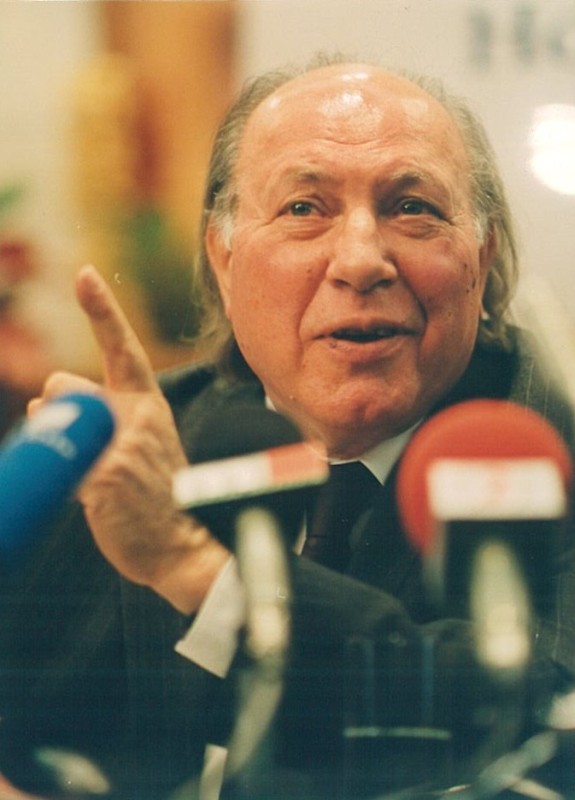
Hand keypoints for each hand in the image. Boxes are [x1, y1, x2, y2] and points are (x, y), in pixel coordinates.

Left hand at [32, 265, 229, 613]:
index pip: (122, 347)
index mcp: (148, 403)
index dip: (102, 309)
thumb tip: (42, 401)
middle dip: (58, 412)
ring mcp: (121, 444)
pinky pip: (57, 462)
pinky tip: (94, 500)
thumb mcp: (141, 444)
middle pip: (60, 385)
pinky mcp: (104, 475)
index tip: (84, 274)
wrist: (183, 544)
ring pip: (50, 419)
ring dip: (54, 444)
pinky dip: (64, 481)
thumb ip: (104, 415)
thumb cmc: (158, 495)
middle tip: (89, 451)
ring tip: (93, 477)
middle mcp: (137, 415)